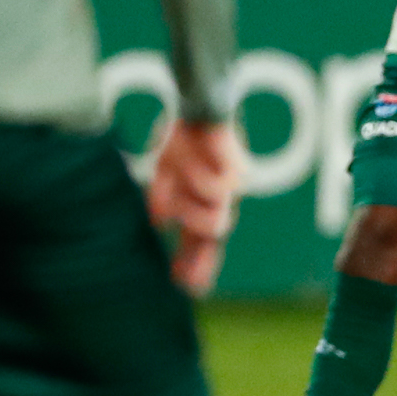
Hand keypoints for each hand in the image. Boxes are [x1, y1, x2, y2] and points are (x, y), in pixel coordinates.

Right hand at [146, 120, 245, 298]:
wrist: (200, 107)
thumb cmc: (185, 142)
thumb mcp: (166, 174)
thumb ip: (165, 200)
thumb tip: (159, 223)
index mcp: (202, 205)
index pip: (202, 242)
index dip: (195, 265)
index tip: (185, 288)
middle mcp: (220, 200)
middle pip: (213, 237)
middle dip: (194, 256)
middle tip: (178, 269)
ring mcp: (231, 186)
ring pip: (213, 218)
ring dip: (188, 205)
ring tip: (177, 178)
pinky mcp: (237, 168)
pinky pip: (219, 189)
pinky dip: (197, 180)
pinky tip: (185, 164)